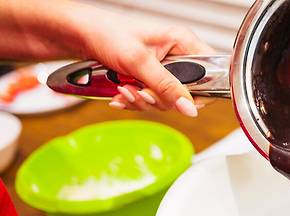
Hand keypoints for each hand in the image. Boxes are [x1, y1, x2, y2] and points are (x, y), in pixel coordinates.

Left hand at [80, 17, 213, 116]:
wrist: (79, 35)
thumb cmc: (106, 33)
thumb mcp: (139, 61)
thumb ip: (166, 86)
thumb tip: (189, 107)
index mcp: (183, 42)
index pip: (211, 73)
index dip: (200, 93)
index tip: (179, 101)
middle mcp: (177, 56)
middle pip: (186, 93)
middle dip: (160, 99)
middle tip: (141, 91)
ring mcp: (164, 70)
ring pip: (167, 100)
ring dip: (143, 101)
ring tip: (125, 88)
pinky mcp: (150, 79)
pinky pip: (152, 101)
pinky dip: (135, 101)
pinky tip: (122, 92)